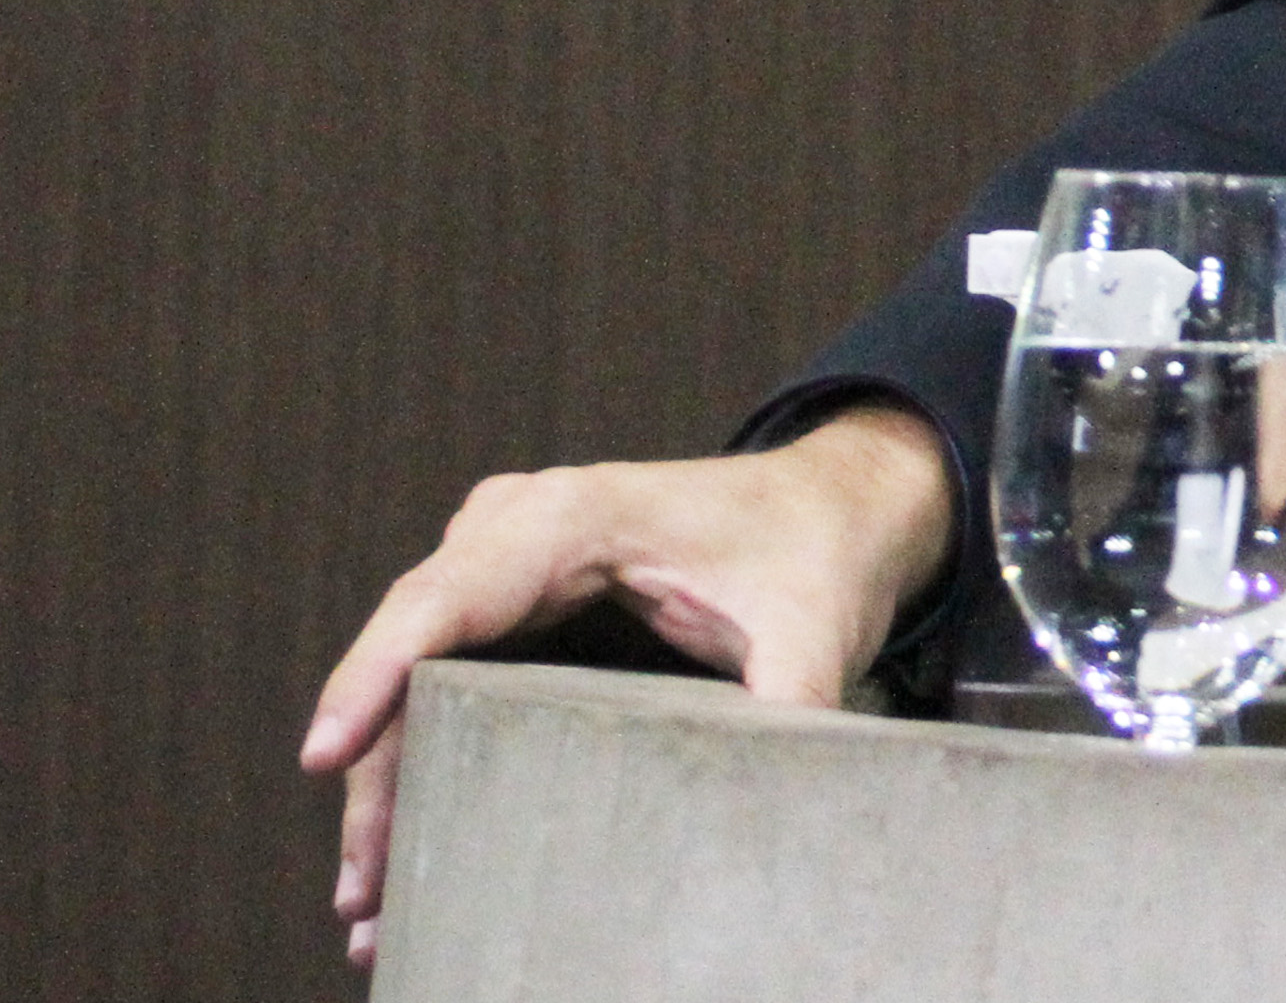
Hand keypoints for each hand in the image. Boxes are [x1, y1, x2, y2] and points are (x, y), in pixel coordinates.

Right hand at [302, 406, 951, 969]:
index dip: (377, 675)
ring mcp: (505, 559)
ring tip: (370, 906)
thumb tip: (787, 782)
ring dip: (386, 783)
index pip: (447, 596)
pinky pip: (442, 674)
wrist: (835, 505)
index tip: (325, 757)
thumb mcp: (817, 624)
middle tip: (362, 893)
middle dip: (375, 773)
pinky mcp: (511, 599)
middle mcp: (518, 525)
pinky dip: (420, 756)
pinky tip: (404, 850)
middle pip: (413, 653)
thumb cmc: (816, 550)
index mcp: (576, 514)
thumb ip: (796, 696)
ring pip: (416, 675)